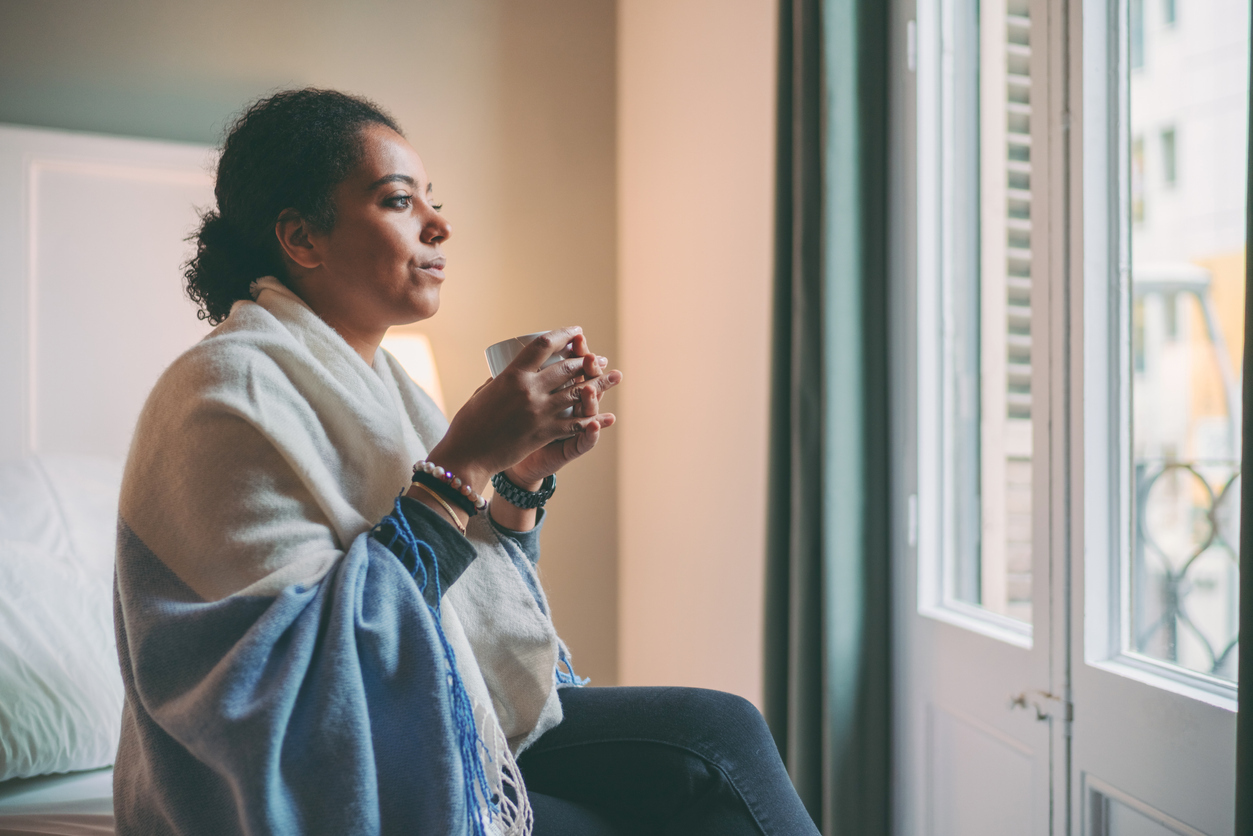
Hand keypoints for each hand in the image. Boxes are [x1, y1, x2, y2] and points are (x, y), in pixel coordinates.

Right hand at [426, 327, 616, 494]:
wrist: (468, 456)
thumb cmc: (469, 424)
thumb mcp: (483, 392)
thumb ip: (499, 381)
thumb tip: (508, 374)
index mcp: (512, 375)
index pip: (543, 345)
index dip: (564, 335)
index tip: (576, 332)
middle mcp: (529, 390)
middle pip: (566, 367)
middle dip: (586, 360)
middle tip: (597, 358)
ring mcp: (539, 411)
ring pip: (577, 392)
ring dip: (597, 383)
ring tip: (611, 376)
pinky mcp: (545, 432)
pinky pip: (575, 423)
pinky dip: (593, 418)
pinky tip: (605, 415)